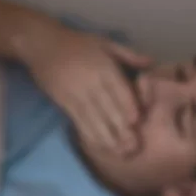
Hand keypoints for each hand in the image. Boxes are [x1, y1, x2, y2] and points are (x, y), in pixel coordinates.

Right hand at [28, 30, 151, 153]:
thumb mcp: (105, 42)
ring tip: (119, 153)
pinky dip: (89, 135)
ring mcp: (77, 95)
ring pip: (95, 120)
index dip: (128, 107)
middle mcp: (92, 83)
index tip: (136, 123)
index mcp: (104, 68)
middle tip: (133, 148)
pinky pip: (79, 122)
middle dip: (121, 130)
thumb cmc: (77, 43)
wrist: (43, 45)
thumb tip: (152, 62)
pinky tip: (99, 146)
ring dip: (107, 138)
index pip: (119, 91)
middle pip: (109, 110)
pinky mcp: (65, 104)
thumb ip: (128, 54)